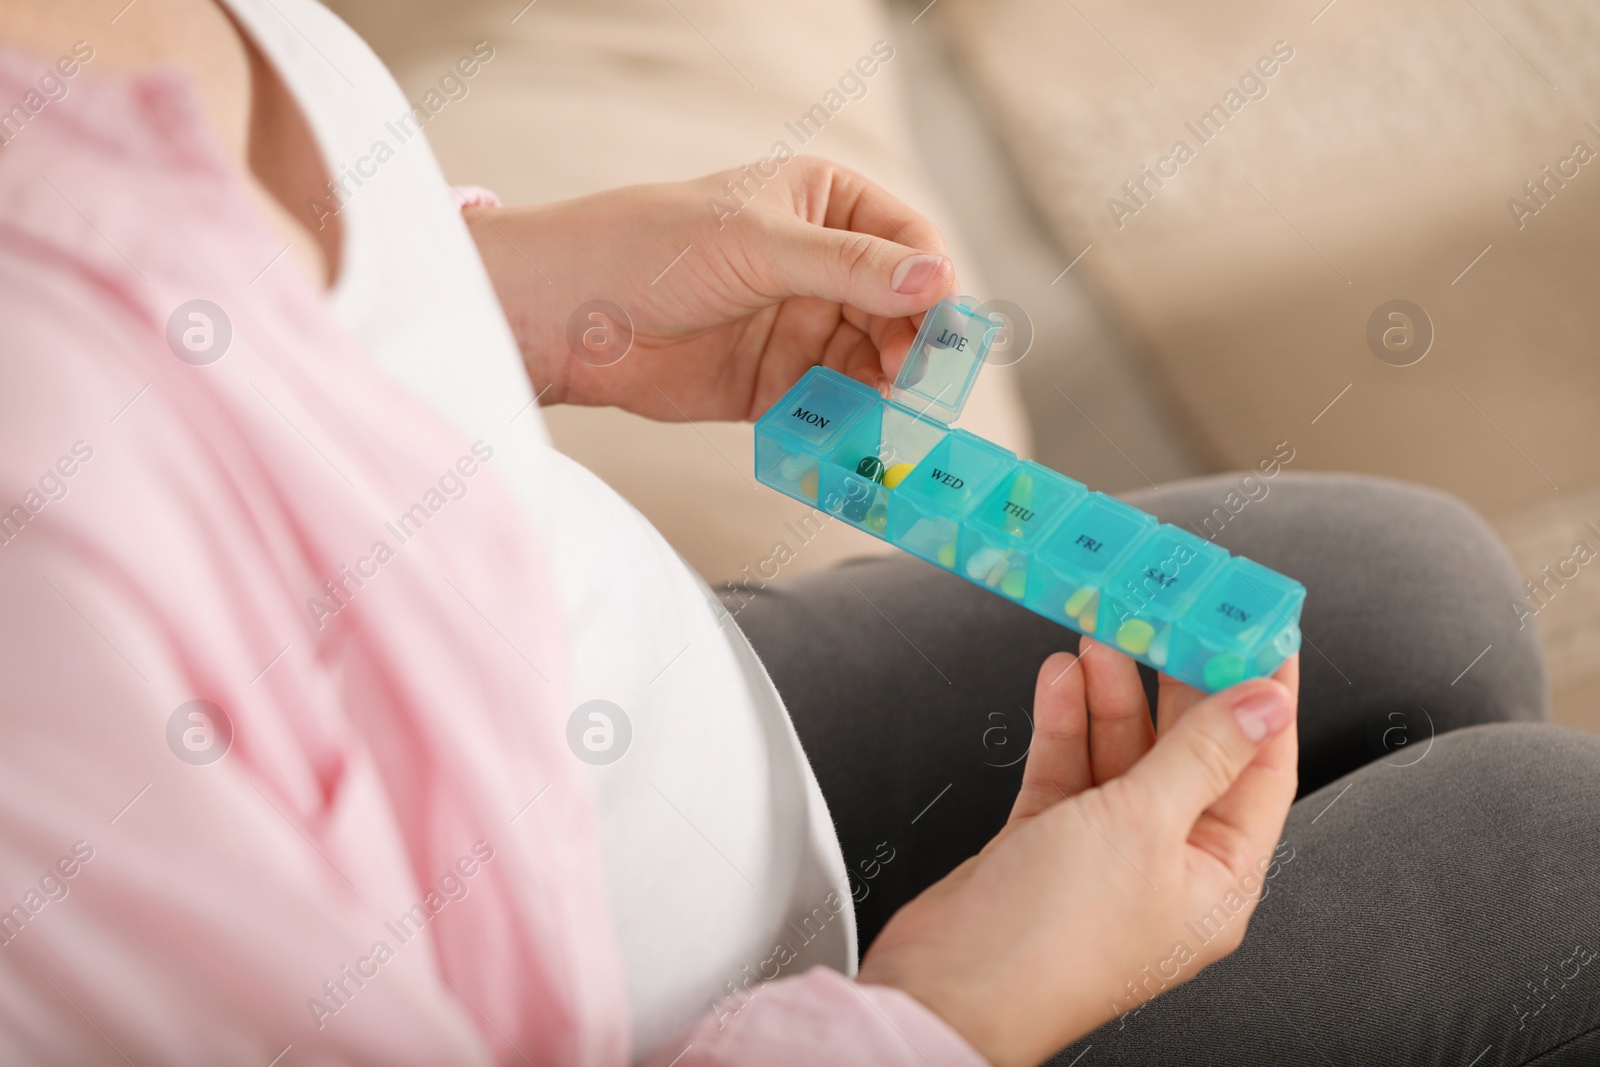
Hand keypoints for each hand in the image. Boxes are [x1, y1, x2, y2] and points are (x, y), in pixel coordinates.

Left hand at [464, 156, 955, 419]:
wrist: (568, 316)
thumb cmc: (654, 249)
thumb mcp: (760, 245)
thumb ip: (850, 267)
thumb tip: (940, 280)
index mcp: (826, 203)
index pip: (909, 242)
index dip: (934, 284)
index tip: (945, 328)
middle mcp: (822, 264)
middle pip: (902, 308)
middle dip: (915, 344)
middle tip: (914, 378)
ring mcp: (802, 326)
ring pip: (874, 362)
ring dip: (888, 388)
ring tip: (888, 410)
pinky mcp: (777, 386)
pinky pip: (833, 406)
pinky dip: (850, 422)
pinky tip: (856, 435)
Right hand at [858, 641, 1300, 1066]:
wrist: (948, 985)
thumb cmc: (1052, 939)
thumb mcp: (1144, 825)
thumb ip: (1201, 753)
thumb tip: (1265, 706)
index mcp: (1219, 877)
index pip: (1260, 768)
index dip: (1262, 697)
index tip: (1258, 631)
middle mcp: (1167, 864)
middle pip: (1187, 752)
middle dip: (1175, 683)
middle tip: (1168, 616)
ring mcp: (1104, 852)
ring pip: (1121, 752)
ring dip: (1112, 694)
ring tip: (1102, 635)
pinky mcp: (1047, 840)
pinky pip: (1068, 767)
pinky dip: (1064, 722)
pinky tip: (1060, 680)